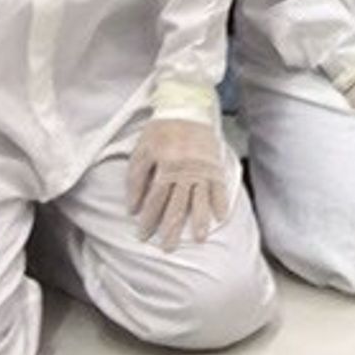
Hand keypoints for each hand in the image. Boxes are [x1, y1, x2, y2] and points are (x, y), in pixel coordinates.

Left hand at [127, 116, 231, 246]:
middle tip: (167, 249)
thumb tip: (133, 208)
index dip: (148, 220)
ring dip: (198, 221)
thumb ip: (136, 180)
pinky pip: (219, 187)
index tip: (142, 236)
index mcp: (165, 167)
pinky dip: (220, 203)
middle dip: (171, 229)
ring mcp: (202, 169)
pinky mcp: (215, 164)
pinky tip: (220, 218)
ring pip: (199, 200)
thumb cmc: (160, 129)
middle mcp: (185, 171)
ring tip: (197, 239)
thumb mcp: (141, 151)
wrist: (187, 105)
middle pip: (177, 206)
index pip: (155, 201)